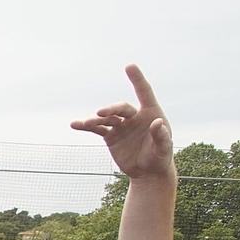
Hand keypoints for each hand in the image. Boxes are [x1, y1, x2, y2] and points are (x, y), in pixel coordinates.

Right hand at [72, 64, 173, 180]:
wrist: (148, 172)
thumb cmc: (160, 157)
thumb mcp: (164, 149)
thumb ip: (161, 135)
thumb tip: (157, 123)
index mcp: (151, 113)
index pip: (144, 93)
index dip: (137, 80)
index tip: (129, 66)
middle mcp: (135, 117)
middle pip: (121, 108)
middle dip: (111, 110)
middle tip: (101, 113)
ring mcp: (121, 125)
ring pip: (106, 119)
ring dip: (95, 120)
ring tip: (85, 123)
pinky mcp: (111, 136)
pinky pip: (97, 129)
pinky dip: (86, 127)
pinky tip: (75, 125)